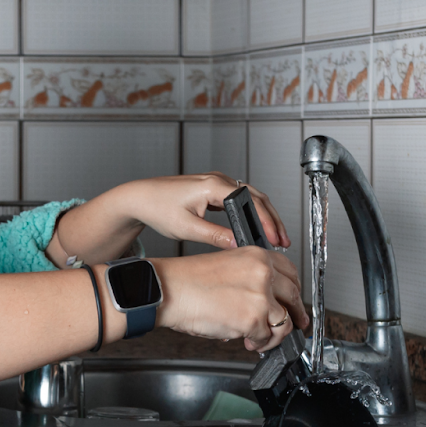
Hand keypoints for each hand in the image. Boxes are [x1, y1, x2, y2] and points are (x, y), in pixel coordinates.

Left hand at [47, 173, 290, 265]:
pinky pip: (240, 200)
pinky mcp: (214, 191)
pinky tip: (256, 229)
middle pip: (257, 197)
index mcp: (213, 185)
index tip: (275, 239)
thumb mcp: (187, 228)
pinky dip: (252, 214)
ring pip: (251, 198)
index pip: (251, 201)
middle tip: (284, 241)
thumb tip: (238, 246)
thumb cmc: (158, 208)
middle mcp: (218, 180)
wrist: (141, 198)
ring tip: (275, 237)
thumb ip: (215, 237)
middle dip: (273, 219)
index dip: (266, 221)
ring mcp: (217, 184)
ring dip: (264, 216)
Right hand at [155, 248, 307, 353]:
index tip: (295, 302)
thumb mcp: (229, 267)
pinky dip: (259, 343)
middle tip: (297, 325)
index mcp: (257, 256)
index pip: (290, 273)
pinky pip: (267, 338)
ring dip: (274, 335)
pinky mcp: (253, 318)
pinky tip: (249, 341)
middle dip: (297, 315)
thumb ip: (252, 279)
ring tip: (261, 339)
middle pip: (294, 296)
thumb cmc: (189, 281)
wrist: (171, 290)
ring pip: (284, 321)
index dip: (294, 291)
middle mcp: (263, 273)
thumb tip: (267, 302)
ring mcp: (261, 296)